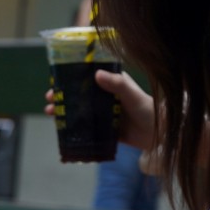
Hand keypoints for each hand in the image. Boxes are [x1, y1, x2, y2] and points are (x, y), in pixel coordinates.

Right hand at [42, 69, 156, 150]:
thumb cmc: (148, 109)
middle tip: (49, 99)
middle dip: (63, 97)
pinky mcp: (106, 130)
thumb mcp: (131, 94)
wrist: (159, 135)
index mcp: (112, 84)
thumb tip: (96, 74)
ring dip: (66, 112)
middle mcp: (107, 98)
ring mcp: (105, 114)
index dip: (71, 78)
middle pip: (81, 95)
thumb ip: (117, 83)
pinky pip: (88, 129)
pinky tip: (64, 131)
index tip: (56, 81)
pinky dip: (76, 129)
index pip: (88, 77)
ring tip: (52, 114)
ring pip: (81, 111)